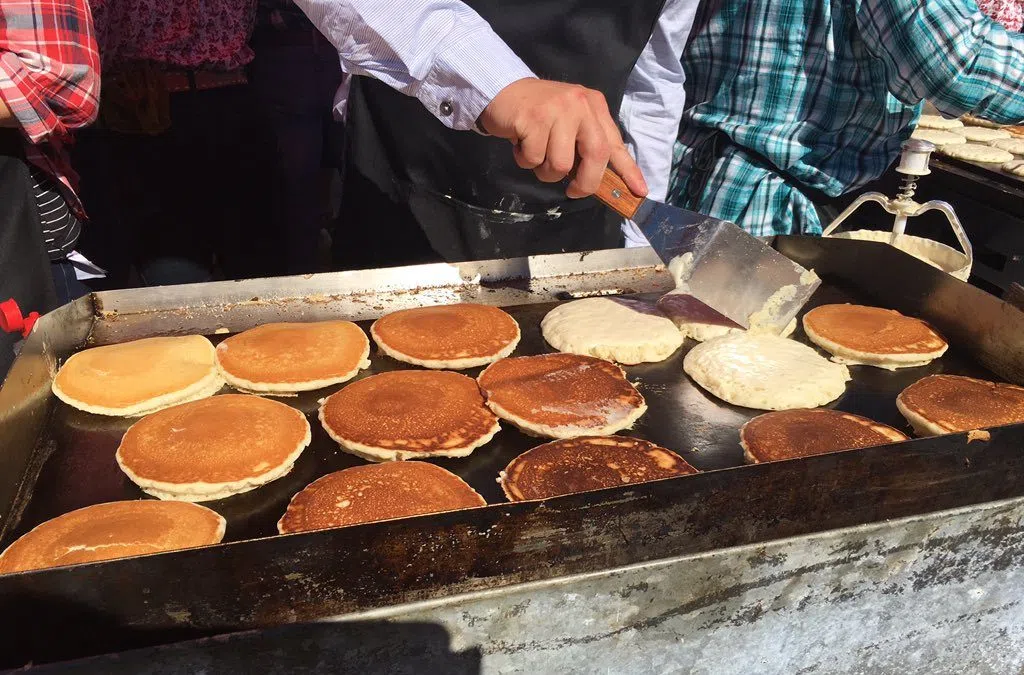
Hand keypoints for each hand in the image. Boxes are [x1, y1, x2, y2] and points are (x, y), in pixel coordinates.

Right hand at [478, 78, 647, 199]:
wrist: (502, 91)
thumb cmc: (539, 115)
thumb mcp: (570, 124)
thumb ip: (586, 146)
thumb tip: (600, 182)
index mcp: (594, 106)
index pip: (615, 143)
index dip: (629, 170)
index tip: (640, 192)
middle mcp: (580, 104)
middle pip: (595, 155)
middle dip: (585, 182)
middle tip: (573, 191)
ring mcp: (557, 110)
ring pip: (560, 164)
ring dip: (544, 171)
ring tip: (535, 152)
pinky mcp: (533, 118)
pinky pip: (533, 158)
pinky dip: (524, 159)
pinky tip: (520, 142)